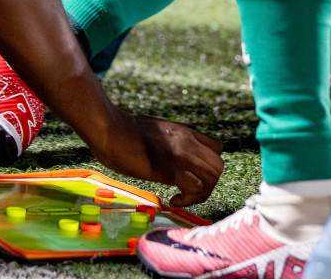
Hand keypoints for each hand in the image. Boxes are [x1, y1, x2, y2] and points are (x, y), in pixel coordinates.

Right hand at [91, 113, 223, 207]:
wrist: (111, 129)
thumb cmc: (122, 131)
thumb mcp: (155, 130)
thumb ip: (167, 141)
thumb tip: (164, 153)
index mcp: (184, 132)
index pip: (216, 147)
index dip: (208, 165)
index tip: (192, 174)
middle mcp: (188, 142)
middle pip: (219, 165)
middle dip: (208, 183)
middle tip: (188, 191)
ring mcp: (182, 154)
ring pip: (213, 177)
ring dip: (201, 193)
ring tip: (182, 197)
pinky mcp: (172, 169)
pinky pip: (197, 188)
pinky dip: (189, 200)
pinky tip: (173, 200)